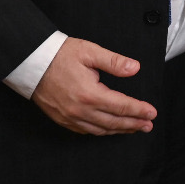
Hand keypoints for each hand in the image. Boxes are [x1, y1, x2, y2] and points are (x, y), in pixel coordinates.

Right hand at [31, 38, 156, 135]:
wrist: (32, 63)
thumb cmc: (60, 55)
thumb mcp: (89, 52)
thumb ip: (114, 61)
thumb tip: (134, 68)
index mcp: (89, 94)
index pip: (121, 106)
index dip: (139, 110)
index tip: (152, 113)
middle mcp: (80, 110)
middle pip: (113, 122)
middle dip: (134, 124)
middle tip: (148, 125)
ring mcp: (70, 117)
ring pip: (100, 130)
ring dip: (119, 130)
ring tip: (134, 128)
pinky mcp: (62, 119)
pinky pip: (86, 130)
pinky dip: (101, 131)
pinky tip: (109, 128)